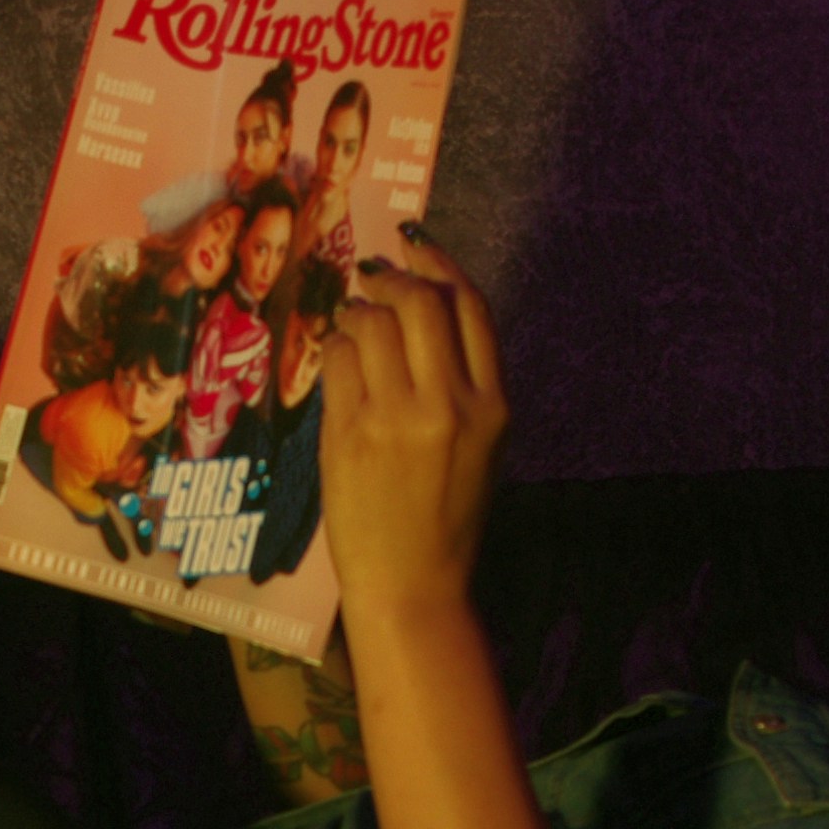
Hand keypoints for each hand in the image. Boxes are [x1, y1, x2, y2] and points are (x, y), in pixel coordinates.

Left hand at [318, 232, 508, 616]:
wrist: (412, 583)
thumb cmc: (447, 517)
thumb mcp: (482, 446)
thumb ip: (464, 381)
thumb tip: (425, 306)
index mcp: (493, 406)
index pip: (471, 309)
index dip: (442, 265)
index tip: (417, 245)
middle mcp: (450, 405)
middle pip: (422, 302)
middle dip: (393, 279)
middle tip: (375, 279)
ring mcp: (397, 418)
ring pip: (374, 325)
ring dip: (359, 312)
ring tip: (354, 322)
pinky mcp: (350, 433)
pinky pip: (339, 360)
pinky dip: (335, 346)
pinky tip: (338, 357)